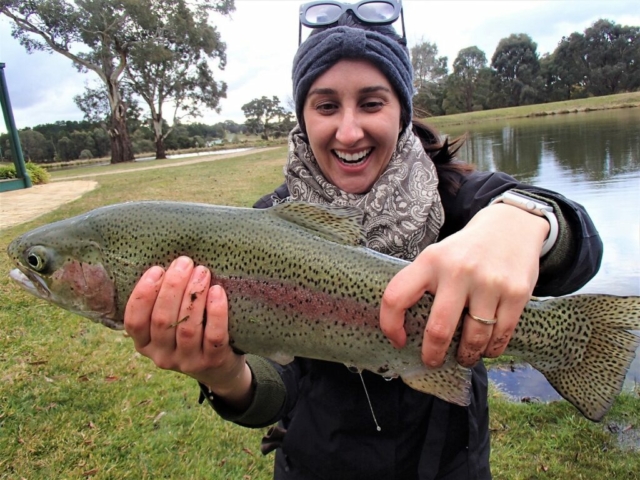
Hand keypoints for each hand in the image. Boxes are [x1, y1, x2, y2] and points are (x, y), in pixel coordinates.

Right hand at [124, 256, 252, 408]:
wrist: (220, 368)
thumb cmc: (191, 334)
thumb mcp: (169, 325)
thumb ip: (162, 303)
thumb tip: (168, 263)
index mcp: (144, 344)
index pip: (134, 321)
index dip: (143, 294)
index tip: (157, 269)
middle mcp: (162, 356)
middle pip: (162, 320)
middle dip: (173, 287)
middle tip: (185, 262)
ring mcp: (187, 362)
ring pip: (187, 327)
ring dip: (194, 295)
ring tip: (202, 271)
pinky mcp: (212, 361)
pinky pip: (214, 335)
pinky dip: (216, 312)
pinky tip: (217, 291)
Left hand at [380, 204, 549, 367]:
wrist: (511, 227)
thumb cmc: (465, 250)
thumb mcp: (437, 256)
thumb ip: (423, 284)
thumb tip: (407, 328)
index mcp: (430, 261)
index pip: (396, 297)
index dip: (391, 325)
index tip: (398, 340)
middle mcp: (458, 270)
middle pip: (439, 329)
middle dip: (433, 354)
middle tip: (433, 361)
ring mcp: (488, 282)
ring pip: (474, 338)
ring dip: (467, 356)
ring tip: (464, 358)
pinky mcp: (516, 292)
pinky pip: (500, 334)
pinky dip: (491, 349)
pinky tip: (486, 350)